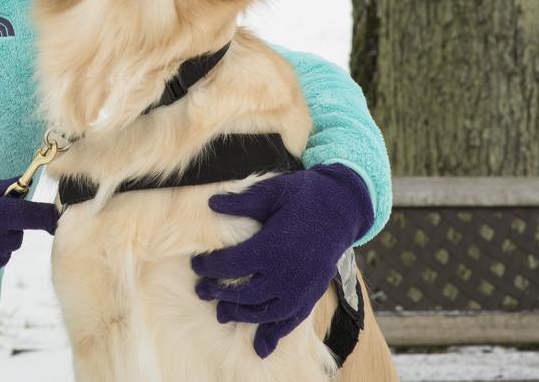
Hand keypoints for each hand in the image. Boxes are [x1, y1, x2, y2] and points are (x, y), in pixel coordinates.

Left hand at [190, 163, 373, 357]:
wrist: (342, 206)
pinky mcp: (313, 293)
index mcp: (273, 245)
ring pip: (266, 312)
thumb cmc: (303, 195)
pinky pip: (291, 321)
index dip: (209, 267)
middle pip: (245, 293)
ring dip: (241, 316)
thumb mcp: (271, 191)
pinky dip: (275, 334)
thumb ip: (241, 201)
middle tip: (201, 291)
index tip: (195, 266)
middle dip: (218, 293)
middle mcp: (287, 272)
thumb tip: (211, 203)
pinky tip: (260, 347)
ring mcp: (302, 286)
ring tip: (221, 314)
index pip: (231, 264)